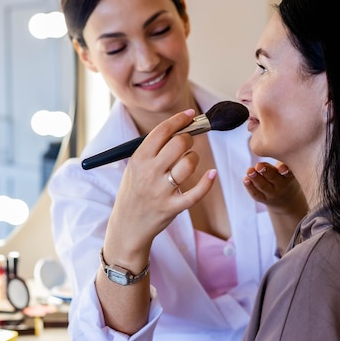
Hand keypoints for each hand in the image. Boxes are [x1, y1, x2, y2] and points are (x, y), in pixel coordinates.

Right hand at [105, 109, 216, 261]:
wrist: (127, 225)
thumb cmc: (134, 192)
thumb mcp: (135, 168)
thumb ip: (153, 150)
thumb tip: (179, 129)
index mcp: (138, 159)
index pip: (162, 132)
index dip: (179, 120)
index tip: (190, 115)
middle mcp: (149, 173)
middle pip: (178, 143)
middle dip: (188, 138)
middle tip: (188, 142)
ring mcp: (161, 191)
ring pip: (189, 163)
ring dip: (194, 158)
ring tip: (190, 162)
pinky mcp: (173, 207)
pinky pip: (196, 193)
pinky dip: (207, 182)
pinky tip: (212, 174)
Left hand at [244, 161, 304, 212]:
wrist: (287, 198)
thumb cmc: (284, 175)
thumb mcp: (287, 166)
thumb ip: (278, 158)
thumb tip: (266, 145)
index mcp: (289, 175)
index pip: (288, 172)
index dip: (285, 170)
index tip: (281, 168)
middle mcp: (282, 185)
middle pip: (274, 178)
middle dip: (266, 172)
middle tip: (259, 166)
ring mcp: (272, 193)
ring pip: (263, 186)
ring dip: (256, 178)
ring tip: (249, 171)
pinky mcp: (264, 199)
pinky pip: (256, 194)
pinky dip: (250, 187)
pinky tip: (245, 180)